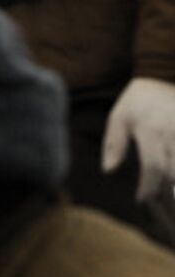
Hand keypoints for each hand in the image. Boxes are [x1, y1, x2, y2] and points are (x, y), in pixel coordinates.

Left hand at [101, 78, 174, 199]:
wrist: (161, 75)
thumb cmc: (137, 100)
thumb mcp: (118, 117)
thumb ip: (114, 144)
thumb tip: (108, 170)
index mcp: (150, 131)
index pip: (154, 166)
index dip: (149, 187)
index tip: (142, 198)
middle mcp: (172, 132)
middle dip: (170, 191)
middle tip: (160, 201)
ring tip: (168, 190)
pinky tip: (172, 177)